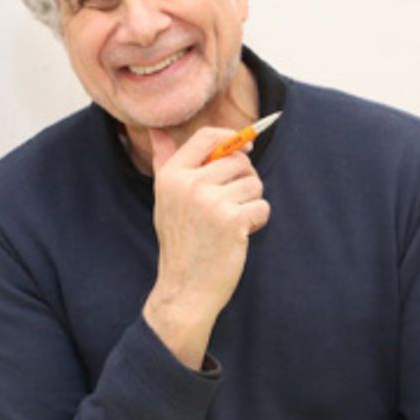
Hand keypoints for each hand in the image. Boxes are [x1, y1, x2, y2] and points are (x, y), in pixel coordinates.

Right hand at [142, 127, 269, 367]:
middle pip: (238, 161)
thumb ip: (164, 162)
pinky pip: (262, 206)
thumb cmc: (180, 242)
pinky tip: (240, 236)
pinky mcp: (232, 219)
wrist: (185, 288)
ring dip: (251, 203)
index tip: (245, 151)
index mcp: (171, 176)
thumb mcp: (165, 199)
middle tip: (232, 206)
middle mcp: (189, 184)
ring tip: (232, 223)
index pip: (207, 137)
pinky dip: (258, 221)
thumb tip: (157, 131)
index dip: (232, 138)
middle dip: (245, 181)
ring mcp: (211, 201)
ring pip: (254, 184)